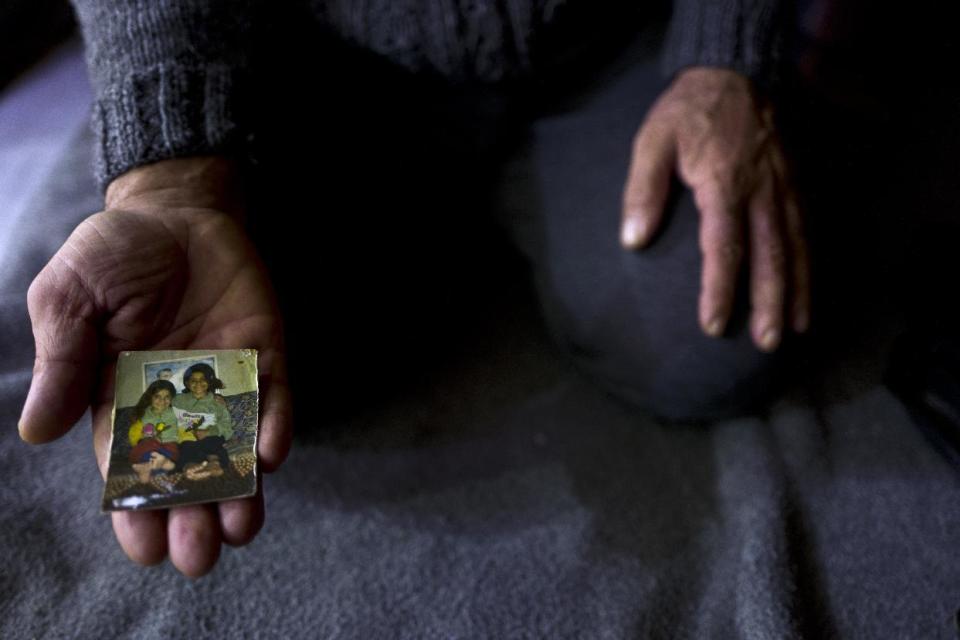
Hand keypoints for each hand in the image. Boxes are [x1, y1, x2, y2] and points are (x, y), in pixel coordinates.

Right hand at [18, 157, 291, 577]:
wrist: (174, 210)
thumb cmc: (113, 255)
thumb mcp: (68, 299)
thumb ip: (61, 360)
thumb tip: (36, 432)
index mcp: (121, 399)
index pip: (129, 467)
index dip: (135, 509)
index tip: (143, 548)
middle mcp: (177, 402)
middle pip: (187, 473)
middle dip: (192, 516)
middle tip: (199, 557)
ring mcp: (224, 381)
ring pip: (234, 449)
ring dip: (240, 490)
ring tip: (241, 529)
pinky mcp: (263, 356)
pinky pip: (271, 400)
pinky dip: (271, 427)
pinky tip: (268, 458)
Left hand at [620, 67, 809, 351]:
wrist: (732, 73)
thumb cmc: (686, 113)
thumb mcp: (652, 142)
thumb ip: (643, 190)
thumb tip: (632, 241)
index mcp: (724, 182)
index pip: (723, 246)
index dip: (719, 289)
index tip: (712, 325)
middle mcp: (761, 190)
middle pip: (770, 255)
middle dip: (769, 302)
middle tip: (766, 342)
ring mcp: (783, 188)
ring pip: (796, 246)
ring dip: (796, 290)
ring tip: (795, 329)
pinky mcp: (793, 184)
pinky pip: (806, 229)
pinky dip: (809, 263)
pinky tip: (806, 290)